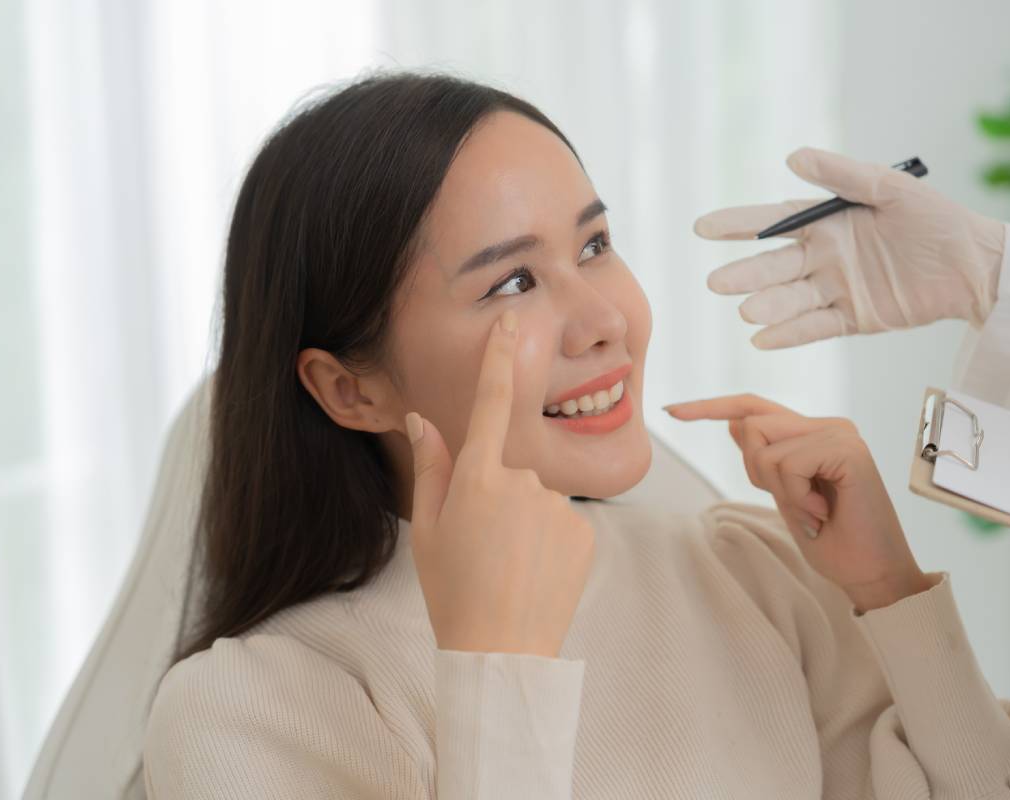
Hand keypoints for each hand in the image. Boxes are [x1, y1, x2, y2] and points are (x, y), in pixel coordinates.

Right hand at [405, 310, 594, 657]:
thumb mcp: (425, 529)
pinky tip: (535, 573)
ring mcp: (558, 506)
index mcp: (477, 477)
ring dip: (525, 523)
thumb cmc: (453, 591)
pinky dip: (550, 542)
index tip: (512, 321)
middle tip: (483, 547)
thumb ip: (431, 467)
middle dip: (498, 497)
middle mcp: (522, 482)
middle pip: (511, 470)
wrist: (501, 653)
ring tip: (510, 566)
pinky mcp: (586, 531)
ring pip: (538, 499)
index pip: (491, 402)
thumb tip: (423, 419)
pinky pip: (563, 523)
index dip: (500, 358)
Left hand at [664, 393, 932, 611]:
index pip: (753, 408)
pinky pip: (786, 463)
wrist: (871, 575)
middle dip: (756, 471)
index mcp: (813, 433)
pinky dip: (795, 496)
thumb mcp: (786, 497)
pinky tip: (822, 514)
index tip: (672, 410)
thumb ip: (766, 460)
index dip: (710, 406)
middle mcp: (828, 425)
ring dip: (778, 489)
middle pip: (751, 423)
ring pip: (763, 443)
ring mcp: (840, 433)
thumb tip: (735, 422)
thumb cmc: (833, 543)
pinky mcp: (847, 448)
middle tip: (796, 506)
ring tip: (812, 513)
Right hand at [694, 147, 1006, 348]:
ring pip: (791, 299)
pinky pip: (815, 327)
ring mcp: (836, 289)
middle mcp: (824, 257)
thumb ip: (843, 175)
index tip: (702, 227)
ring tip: (746, 311)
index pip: (772, 223)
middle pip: (775, 267)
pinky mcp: (855, 319)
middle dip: (745, 274)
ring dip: (767, 306)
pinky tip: (762, 340)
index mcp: (828, 222)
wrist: (977, 266)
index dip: (736, 225)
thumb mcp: (892, 189)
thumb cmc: (937, 220)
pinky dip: (789, 335)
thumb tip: (792, 157)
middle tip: (717, 283)